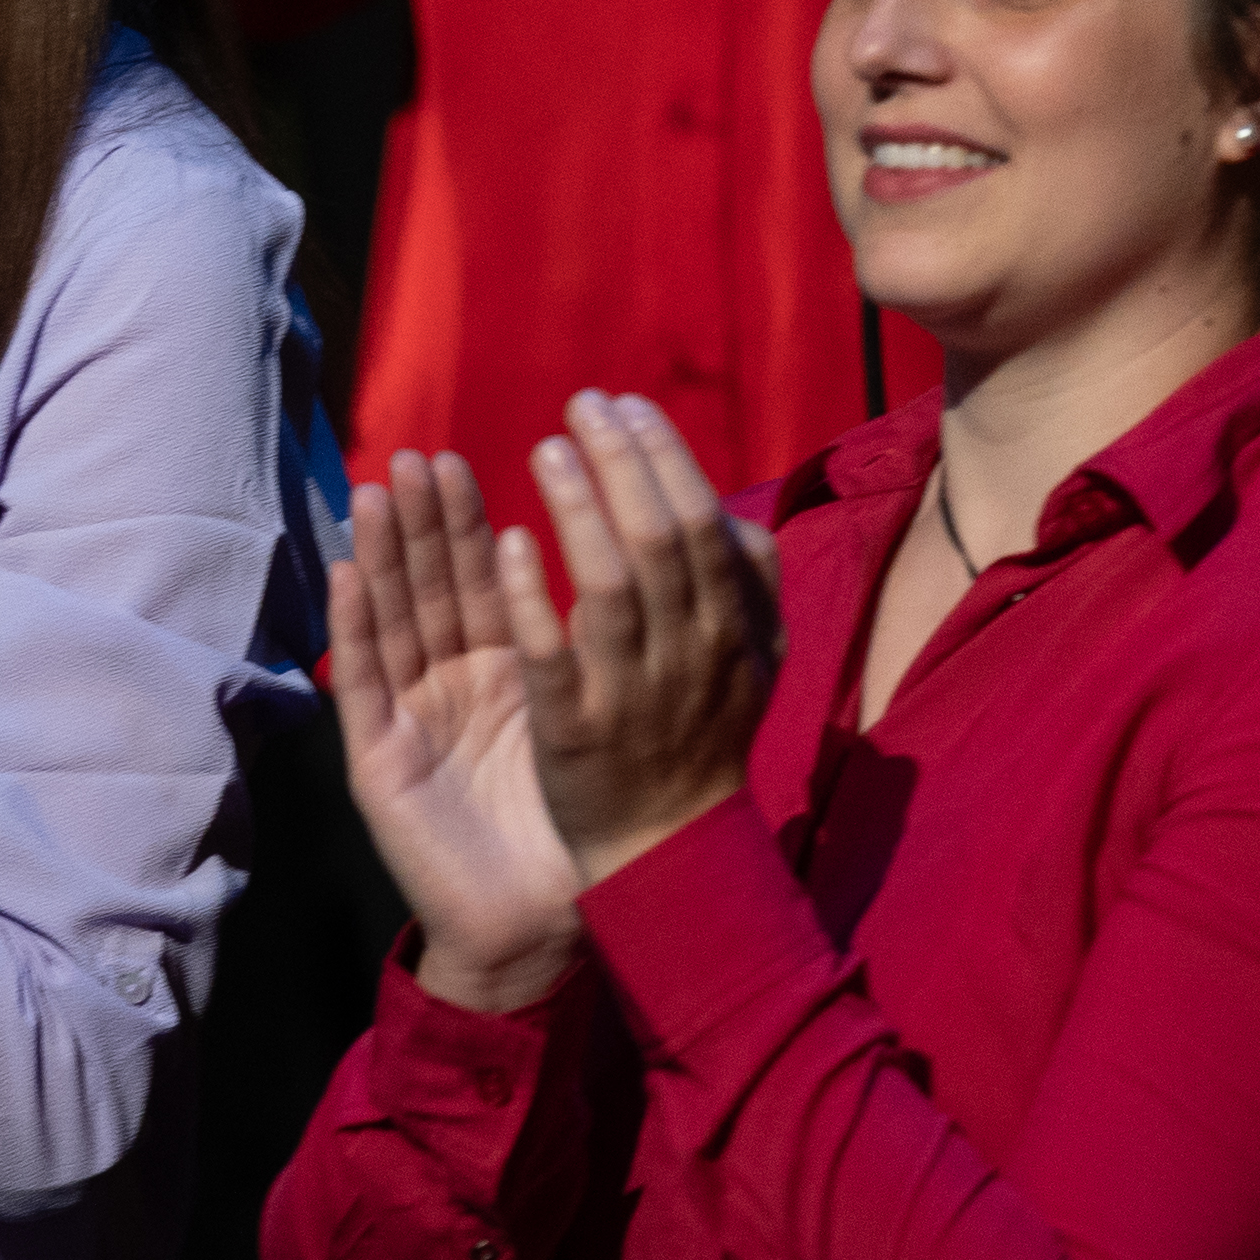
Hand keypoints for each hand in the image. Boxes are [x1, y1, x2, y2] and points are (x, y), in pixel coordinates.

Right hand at [332, 451, 586, 1012]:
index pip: (478, 581)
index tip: (459, 459)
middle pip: (428, 588)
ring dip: (377, 556)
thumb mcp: (587, 718)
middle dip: (419, 523)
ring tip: (371, 493)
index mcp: (503, 672)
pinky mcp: (379, 761)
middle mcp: (449, 685)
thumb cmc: (572, 828)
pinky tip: (343, 575)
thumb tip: (637, 564)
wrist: (537, 926)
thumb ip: (589, 648)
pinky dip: (352, 627)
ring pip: (391, 621)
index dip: (465, 523)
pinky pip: (365, 684)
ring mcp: (410, 718)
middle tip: (412, 459)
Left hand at [516, 392, 781, 887]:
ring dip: (578, 510)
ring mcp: (631, 693)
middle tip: (582, 404)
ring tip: (545, 449)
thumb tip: (728, 510)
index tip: (625, 405)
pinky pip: (554, 657)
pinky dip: (533, 598)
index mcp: (729, 631)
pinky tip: (509, 543)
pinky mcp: (576, 732)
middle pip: (659, 539)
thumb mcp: (750, 663)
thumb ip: (748, 586)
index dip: (664, 456)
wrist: (669, 855)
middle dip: (622, 461)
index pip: (701, 522)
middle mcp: (687, 654)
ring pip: (610, 588)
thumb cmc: (702, 741)